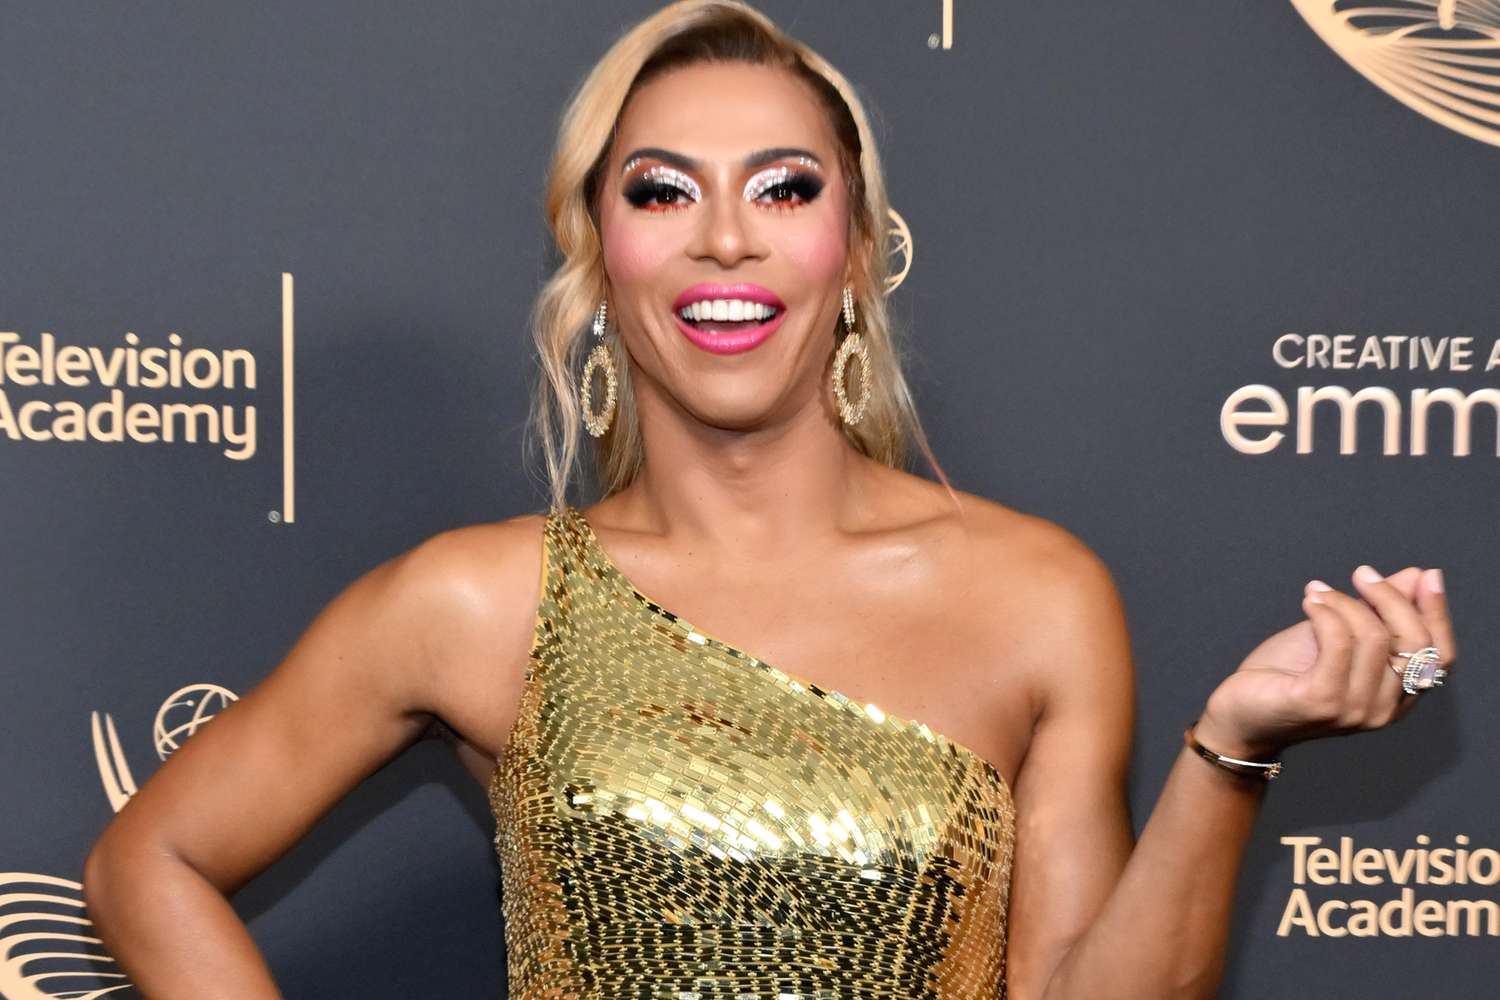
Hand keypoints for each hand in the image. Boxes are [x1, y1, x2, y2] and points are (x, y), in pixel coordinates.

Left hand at [1193, 565, 1456, 759]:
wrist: (1240, 713)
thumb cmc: (1287, 675)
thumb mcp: (1339, 635)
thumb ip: (1377, 612)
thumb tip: (1413, 577)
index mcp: (1396, 698)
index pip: (1439, 656)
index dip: (1437, 614)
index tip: (1427, 576)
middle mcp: (1384, 710)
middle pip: (1413, 642)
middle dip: (1389, 597)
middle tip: (1362, 573)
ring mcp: (1354, 709)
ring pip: (1373, 636)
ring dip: (1344, 602)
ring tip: (1317, 592)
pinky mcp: (1322, 701)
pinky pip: (1338, 641)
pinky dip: (1325, 612)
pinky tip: (1308, 601)